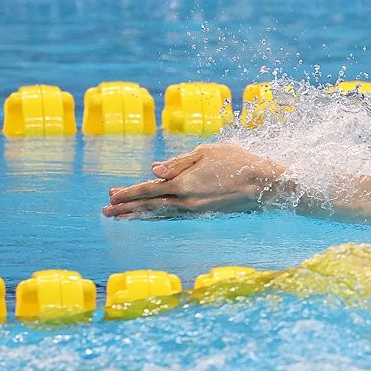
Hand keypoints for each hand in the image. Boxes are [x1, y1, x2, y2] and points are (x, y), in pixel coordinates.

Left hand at [103, 142, 284, 218]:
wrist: (264, 185)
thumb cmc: (238, 162)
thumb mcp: (207, 152)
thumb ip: (178, 162)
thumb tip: (152, 169)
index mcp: (183, 183)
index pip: (148, 189)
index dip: (128, 193)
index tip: (111, 196)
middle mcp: (185, 201)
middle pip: (149, 206)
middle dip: (126, 208)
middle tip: (106, 212)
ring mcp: (194, 211)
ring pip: (159, 215)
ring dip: (138, 216)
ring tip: (120, 218)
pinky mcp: (203, 214)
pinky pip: (173, 217)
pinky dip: (157, 218)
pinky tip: (151, 218)